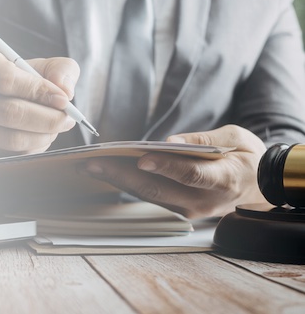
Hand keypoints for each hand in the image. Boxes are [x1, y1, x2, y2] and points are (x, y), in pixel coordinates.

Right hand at [0, 47, 78, 159]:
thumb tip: (66, 90)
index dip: (39, 91)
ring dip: (42, 136)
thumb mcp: (39, 65)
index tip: (63, 99)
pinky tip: (39, 136)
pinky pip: (9, 154)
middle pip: (9, 112)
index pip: (6, 79)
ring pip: (10, 138)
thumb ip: (60, 70)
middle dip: (46, 119)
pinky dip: (32, 148)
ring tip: (56, 128)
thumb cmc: (19, 79)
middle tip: (67, 119)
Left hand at [82, 125, 267, 218]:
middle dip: (121, 176)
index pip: (190, 174)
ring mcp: (190, 209)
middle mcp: (204, 200)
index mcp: (224, 179)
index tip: (141, 159)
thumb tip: (170, 141)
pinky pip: (151, 196)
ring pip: (148, 195)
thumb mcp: (235, 138)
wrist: (257, 185)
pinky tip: (108, 173)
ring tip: (90, 167)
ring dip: (117, 181)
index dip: (165, 167)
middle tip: (93, 164)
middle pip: (158, 188)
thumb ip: (203, 140)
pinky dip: (128, 184)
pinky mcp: (179, 209)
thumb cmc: (246, 157)